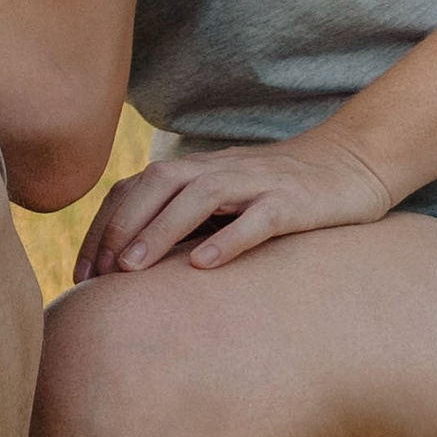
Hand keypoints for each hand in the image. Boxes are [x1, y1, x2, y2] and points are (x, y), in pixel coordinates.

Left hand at [74, 128, 393, 277]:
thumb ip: (188, 219)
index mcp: (199, 171)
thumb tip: (138, 264)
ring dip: (159, 232)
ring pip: (198, 198)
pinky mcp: (294, 202)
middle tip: (97, 275)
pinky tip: (204, 265)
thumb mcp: (228, 200)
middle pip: (156, 186)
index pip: (136, 188)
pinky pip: (258, 218)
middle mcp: (221, 171)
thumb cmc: (282, 190)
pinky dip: (229, 238)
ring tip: (132, 269)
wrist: (354, 161)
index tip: (82, 271)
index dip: (104, 226)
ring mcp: (257, 183)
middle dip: (120, 228)